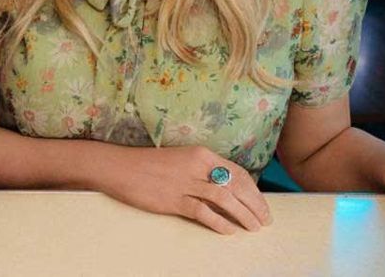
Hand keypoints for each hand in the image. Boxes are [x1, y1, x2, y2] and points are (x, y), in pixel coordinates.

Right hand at [95, 144, 271, 233]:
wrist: (120, 166)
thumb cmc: (150, 164)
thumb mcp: (182, 160)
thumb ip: (204, 172)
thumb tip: (228, 190)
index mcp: (201, 154)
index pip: (238, 173)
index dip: (254, 191)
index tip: (263, 205)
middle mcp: (197, 166)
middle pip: (236, 186)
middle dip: (255, 205)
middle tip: (264, 220)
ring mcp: (185, 183)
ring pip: (224, 199)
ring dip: (243, 215)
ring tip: (252, 228)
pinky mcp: (173, 200)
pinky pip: (203, 212)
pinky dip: (219, 223)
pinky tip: (229, 231)